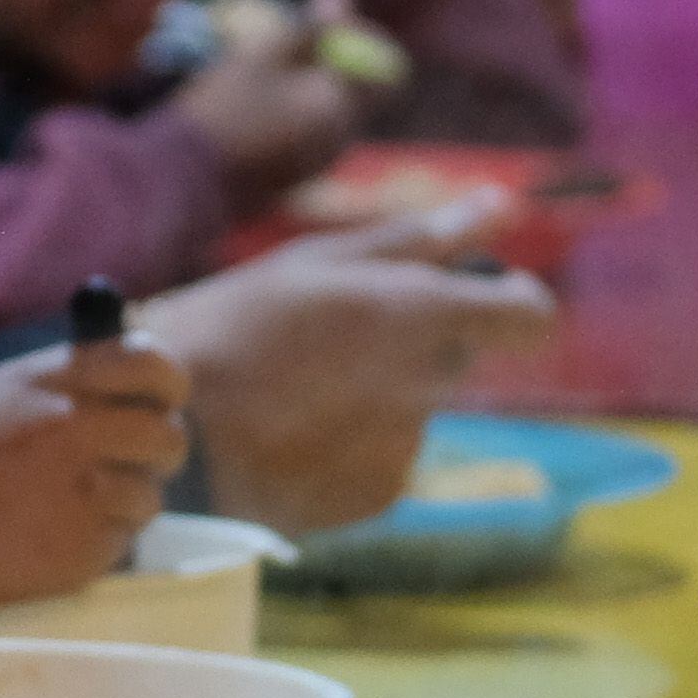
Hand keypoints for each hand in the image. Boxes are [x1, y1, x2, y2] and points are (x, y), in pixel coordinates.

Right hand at [0, 333, 193, 609]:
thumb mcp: (3, 391)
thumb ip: (68, 376)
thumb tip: (132, 359)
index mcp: (57, 381)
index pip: (152, 364)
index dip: (166, 384)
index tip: (160, 400)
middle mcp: (78, 429)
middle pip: (167, 437)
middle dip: (154, 453)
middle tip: (127, 463)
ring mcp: (85, 492)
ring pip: (151, 496)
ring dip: (125, 502)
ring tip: (71, 505)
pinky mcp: (84, 551)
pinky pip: (122, 541)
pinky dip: (97, 540)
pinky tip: (51, 534)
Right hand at [140, 208, 559, 533]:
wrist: (167, 439)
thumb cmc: (231, 330)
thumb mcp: (316, 263)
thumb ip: (421, 238)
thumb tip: (505, 204)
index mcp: (419, 313)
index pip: (530, 316)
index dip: (508, 304)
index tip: (470, 299)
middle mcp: (429, 384)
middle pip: (458, 357)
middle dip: (415, 344)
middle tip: (331, 341)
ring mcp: (410, 444)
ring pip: (419, 406)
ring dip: (378, 394)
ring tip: (295, 390)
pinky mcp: (383, 493)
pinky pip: (389, 455)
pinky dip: (354, 443)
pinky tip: (295, 435)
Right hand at [163, 0, 359, 208]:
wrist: (183, 183)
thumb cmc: (226, 109)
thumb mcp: (264, 55)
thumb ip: (309, 26)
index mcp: (341, 111)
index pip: (387, 73)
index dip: (363, 42)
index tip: (326, 25)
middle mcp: (338, 144)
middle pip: (351, 93)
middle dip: (325, 63)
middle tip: (283, 42)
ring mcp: (314, 168)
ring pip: (324, 116)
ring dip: (303, 90)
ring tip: (256, 73)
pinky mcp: (287, 183)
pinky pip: (301, 140)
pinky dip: (287, 117)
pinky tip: (246, 109)